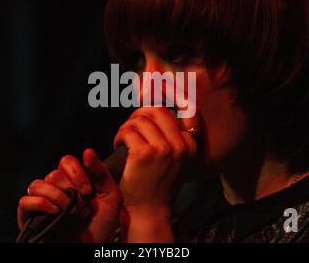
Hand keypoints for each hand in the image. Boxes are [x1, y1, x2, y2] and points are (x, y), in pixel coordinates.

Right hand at [17, 148, 122, 242]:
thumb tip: (87, 151)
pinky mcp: (30, 218)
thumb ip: (101, 172)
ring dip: (58, 198)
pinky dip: (40, 204)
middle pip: (54, 174)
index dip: (78, 173)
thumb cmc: (102, 226)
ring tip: (71, 213)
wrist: (94, 249)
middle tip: (83, 209)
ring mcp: (42, 203)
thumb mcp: (110, 196)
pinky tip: (55, 212)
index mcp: (73, 181)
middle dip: (71, 191)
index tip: (89, 191)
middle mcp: (56, 189)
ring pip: (38, 184)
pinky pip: (24, 201)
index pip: (66, 161)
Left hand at [113, 107, 198, 241]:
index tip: (153, 97)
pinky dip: (119, 136)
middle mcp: (180, 146)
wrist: (149, 210)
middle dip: (140, 114)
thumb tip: (155, 105)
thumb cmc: (157, 183)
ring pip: (140, 119)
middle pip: (157, 111)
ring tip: (123, 139)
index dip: (164, 100)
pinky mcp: (144, 154)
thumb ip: (172, 136)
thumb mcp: (175, 159)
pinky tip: (118, 145)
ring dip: (127, 126)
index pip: (182, 109)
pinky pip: (128, 132)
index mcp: (190, 145)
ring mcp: (164, 150)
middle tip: (131, 126)